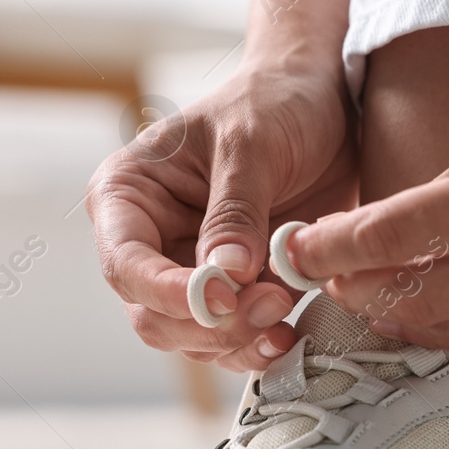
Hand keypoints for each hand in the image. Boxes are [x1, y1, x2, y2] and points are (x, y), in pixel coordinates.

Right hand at [86, 61, 356, 370]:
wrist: (324, 102)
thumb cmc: (274, 102)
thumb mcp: (252, 143)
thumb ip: (236, 211)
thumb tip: (225, 275)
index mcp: (128, 195)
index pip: (125, 264)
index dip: (167, 293)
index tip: (222, 298)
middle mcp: (150, 242)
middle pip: (153, 316)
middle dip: (210, 323)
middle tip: (271, 302)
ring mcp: (191, 273)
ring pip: (193, 340)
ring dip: (239, 339)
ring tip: (287, 308)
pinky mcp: (236, 293)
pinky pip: (234, 342)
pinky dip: (260, 346)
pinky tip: (290, 334)